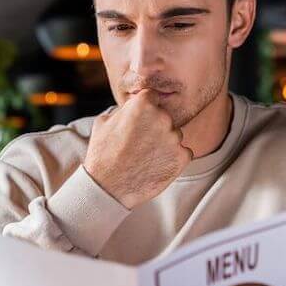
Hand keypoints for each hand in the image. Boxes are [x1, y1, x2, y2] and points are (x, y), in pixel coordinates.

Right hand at [83, 89, 192, 208]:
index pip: (153, 97)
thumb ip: (123, 110)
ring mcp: (174, 137)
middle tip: (140, 143)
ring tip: (145, 156)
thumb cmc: (102, 154)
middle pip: (165, 117)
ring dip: (164, 143)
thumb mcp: (103, 122)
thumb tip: (131, 106)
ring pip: (174, 135)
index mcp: (143, 104)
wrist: (108, 188)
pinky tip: (155, 165)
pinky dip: (172, 158)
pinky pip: (183, 152)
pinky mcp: (183, 157)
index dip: (146, 108)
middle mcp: (162, 117)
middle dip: (155, 127)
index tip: (140, 120)